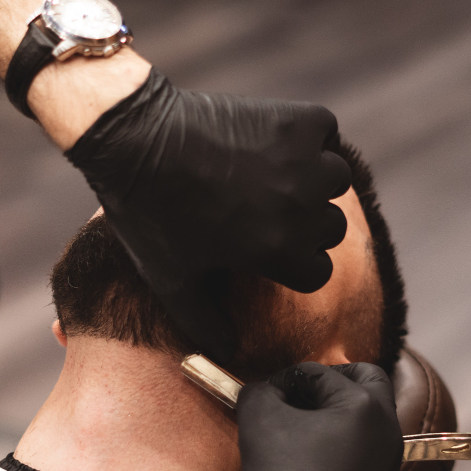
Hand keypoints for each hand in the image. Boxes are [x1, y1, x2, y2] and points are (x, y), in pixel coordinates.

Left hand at [64, 68, 350, 363]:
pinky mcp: (297, 120)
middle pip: (330, 228)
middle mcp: (301, 208)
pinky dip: (309, 134)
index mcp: (278, 251)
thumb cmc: (149, 214)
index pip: (317, 272)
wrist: (135, 139)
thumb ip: (205, 323)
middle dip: (302, 224)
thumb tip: (230, 351)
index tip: (264, 247)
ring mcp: (302, 161)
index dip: (289, 263)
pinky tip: (274, 141)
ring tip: (270, 176)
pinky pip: (325, 130)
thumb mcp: (171, 280)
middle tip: (261, 210)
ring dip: (311, 179)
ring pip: (335, 179)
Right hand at [237, 363, 402, 470]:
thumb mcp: (259, 422)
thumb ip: (259, 391)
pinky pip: (365, 446)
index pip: (317, 372)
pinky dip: (341, 440)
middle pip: (364, 380)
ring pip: (366, 415)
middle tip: (299, 393)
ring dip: (336, 411)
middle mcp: (387, 428)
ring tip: (299, 425)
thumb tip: (264, 390)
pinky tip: (311, 456)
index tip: (264, 396)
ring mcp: (389, 459)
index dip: (284, 380)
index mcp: (364, 404)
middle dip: (329, 381)